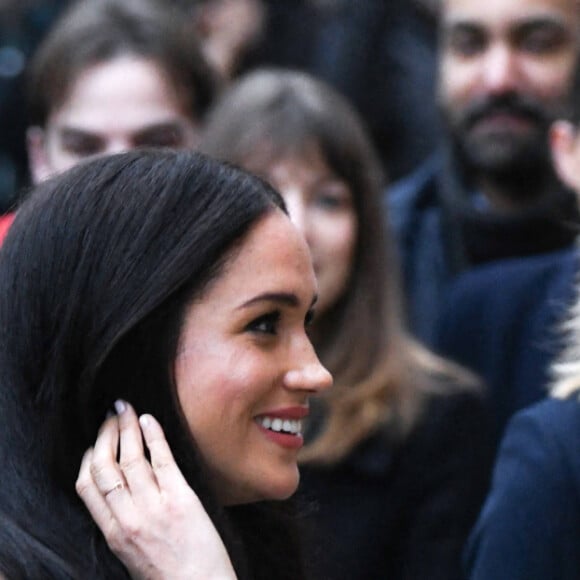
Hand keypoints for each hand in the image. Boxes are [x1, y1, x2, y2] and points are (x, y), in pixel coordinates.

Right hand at [76, 401, 236, 579]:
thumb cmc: (169, 577)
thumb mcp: (131, 557)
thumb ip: (121, 526)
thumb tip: (118, 496)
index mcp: (114, 534)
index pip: (87, 488)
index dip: (87, 459)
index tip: (93, 444)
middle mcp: (130, 518)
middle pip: (105, 466)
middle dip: (104, 435)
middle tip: (108, 416)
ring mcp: (155, 506)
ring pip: (131, 457)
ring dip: (126, 427)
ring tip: (125, 410)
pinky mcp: (181, 498)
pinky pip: (163, 459)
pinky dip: (154, 435)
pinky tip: (149, 420)